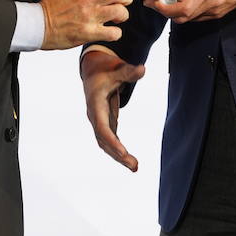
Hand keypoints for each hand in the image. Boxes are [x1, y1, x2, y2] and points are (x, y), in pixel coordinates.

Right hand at [40, 0, 132, 49]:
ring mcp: (89, 17)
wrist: (38, 25)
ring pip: (119, 12)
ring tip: (117, 16)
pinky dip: (116, 33)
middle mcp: (88, 1)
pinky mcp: (88, 33)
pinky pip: (112, 33)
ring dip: (123, 15)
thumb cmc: (52, 5)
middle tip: (123, 1)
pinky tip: (110, 30)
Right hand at [82, 48, 145, 170]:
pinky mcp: (105, 123)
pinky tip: (129, 160)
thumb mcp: (117, 69)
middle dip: (117, 154)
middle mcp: (95, 116)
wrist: (93, 70)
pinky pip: (110, 140)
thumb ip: (129, 72)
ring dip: (119, 156)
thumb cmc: (105, 69)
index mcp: (95, 104)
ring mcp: (99, 121)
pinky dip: (118, 150)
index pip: (102, 127)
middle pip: (104, 140)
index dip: (112, 141)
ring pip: (106, 144)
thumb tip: (143, 69)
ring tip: (135, 167)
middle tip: (135, 166)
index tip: (123, 153)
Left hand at [146, 0, 235, 23]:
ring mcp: (217, 9)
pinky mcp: (222, 11)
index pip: (181, 9)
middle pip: (182, 17)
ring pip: (191, 17)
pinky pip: (201, 15)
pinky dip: (193, 6)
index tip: (153, 1)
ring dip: (182, 4)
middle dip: (169, 6)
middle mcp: (211, 3)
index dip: (164, 8)